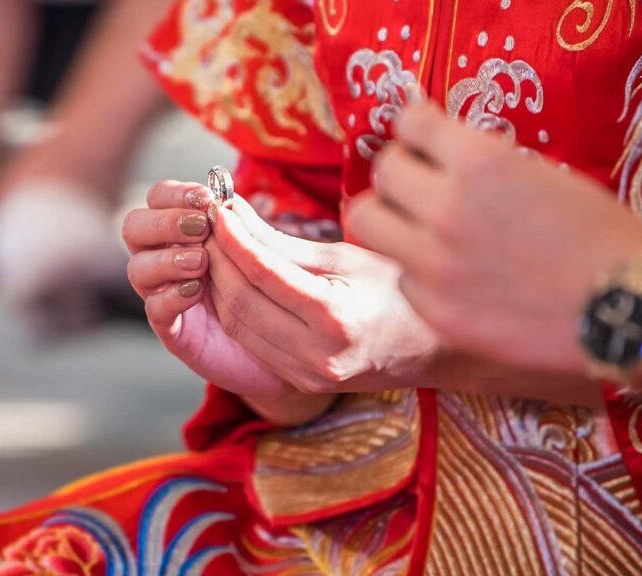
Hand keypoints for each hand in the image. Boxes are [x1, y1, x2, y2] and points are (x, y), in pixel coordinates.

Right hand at [121, 180, 319, 408]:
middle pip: (135, 227)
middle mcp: (169, 259)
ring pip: (139, 268)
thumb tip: (232, 201)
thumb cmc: (280, 292)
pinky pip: (155, 309)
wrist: (291, 348)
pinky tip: (196, 290)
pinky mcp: (175, 330)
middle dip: (164, 223)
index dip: (174, 194)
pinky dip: (171, 296)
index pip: (158, 199)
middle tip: (201, 228)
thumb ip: (250, 232)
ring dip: (167, 258)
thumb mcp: (272, 257)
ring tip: (201, 261)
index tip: (206, 199)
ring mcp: (167, 294)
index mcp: (187, 231)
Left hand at [206, 197, 438, 393]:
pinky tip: (234, 282)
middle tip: (208, 225)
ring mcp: (307, 375)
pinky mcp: (301, 383)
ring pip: (238, 326)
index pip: (263, 273)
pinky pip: (252, 342)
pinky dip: (236, 310)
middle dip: (217, 260)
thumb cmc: (398, 292)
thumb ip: (285, 241)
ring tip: (217, 249)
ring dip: (219, 285)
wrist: (432, 350)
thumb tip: (234, 211)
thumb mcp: (348, 257)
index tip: (218, 209)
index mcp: (336, 317)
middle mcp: (318, 354)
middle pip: (240, 302)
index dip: (232, 238)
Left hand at [345, 102, 641, 372]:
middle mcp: (446, 209)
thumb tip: (444, 161)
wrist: (628, 308)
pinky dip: (419, 274)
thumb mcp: (542, 174)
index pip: (410, 122)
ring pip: (367, 225)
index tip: (422, 139)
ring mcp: (435, 265)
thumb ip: (482, 165)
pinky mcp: (437, 312)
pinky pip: (403, 279)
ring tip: (412, 229)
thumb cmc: (600, 235)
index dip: (416, 129)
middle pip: (381, 173)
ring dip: (389, 220)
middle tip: (415, 185)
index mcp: (479, 161)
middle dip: (398, 173)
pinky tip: (451, 278)